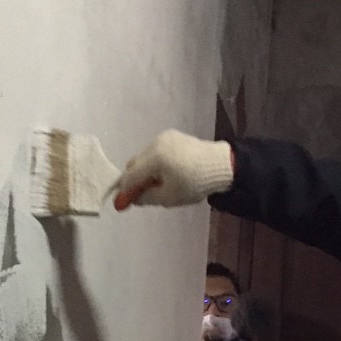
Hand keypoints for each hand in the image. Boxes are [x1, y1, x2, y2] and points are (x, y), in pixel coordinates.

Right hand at [113, 130, 233, 209]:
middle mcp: (155, 143)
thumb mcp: (168, 197)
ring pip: (144, 158)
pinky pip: (154, 152)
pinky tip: (165, 174)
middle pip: (134, 164)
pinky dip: (154, 164)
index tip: (120, 204)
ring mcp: (163, 137)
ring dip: (144, 172)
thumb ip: (146, 197)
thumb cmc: (194, 184)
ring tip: (157, 185)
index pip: (131, 175)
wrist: (219, 165)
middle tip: (139, 196)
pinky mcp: (171, 136)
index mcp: (155, 157)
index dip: (124, 191)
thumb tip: (132, 198)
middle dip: (134, 180)